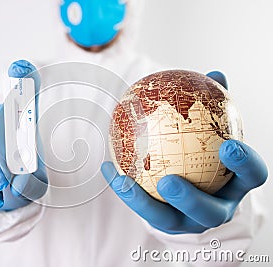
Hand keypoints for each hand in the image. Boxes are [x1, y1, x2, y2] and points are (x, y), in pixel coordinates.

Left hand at [101, 71, 267, 233]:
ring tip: (126, 182)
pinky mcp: (164, 224)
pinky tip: (107, 167)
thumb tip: (214, 75)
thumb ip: (214, 107)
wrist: (193, 186)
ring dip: (146, 203)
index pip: (252, 176)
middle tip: (169, 181)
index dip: (245, 164)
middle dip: (190, 200)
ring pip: (169, 220)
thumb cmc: (206, 152)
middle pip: (209, 212)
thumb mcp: (212, 131)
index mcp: (235, 185)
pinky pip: (141, 208)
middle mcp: (216, 208)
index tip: (229, 146)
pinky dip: (124, 188)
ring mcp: (188, 221)